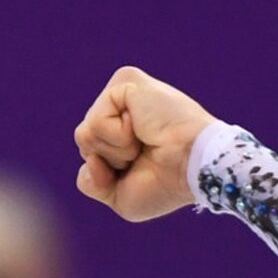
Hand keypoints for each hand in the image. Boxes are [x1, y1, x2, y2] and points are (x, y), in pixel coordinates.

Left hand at [73, 66, 215, 221]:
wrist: (194, 168)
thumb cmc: (167, 184)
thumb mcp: (119, 197)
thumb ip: (91, 183)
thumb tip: (89, 157)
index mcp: (121, 128)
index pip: (88, 152)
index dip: (106, 173)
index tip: (143, 167)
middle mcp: (120, 106)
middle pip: (83, 141)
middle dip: (109, 160)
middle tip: (145, 154)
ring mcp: (122, 90)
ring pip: (84, 133)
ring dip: (115, 150)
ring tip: (145, 141)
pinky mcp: (126, 80)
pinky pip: (95, 122)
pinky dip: (117, 137)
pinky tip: (144, 130)